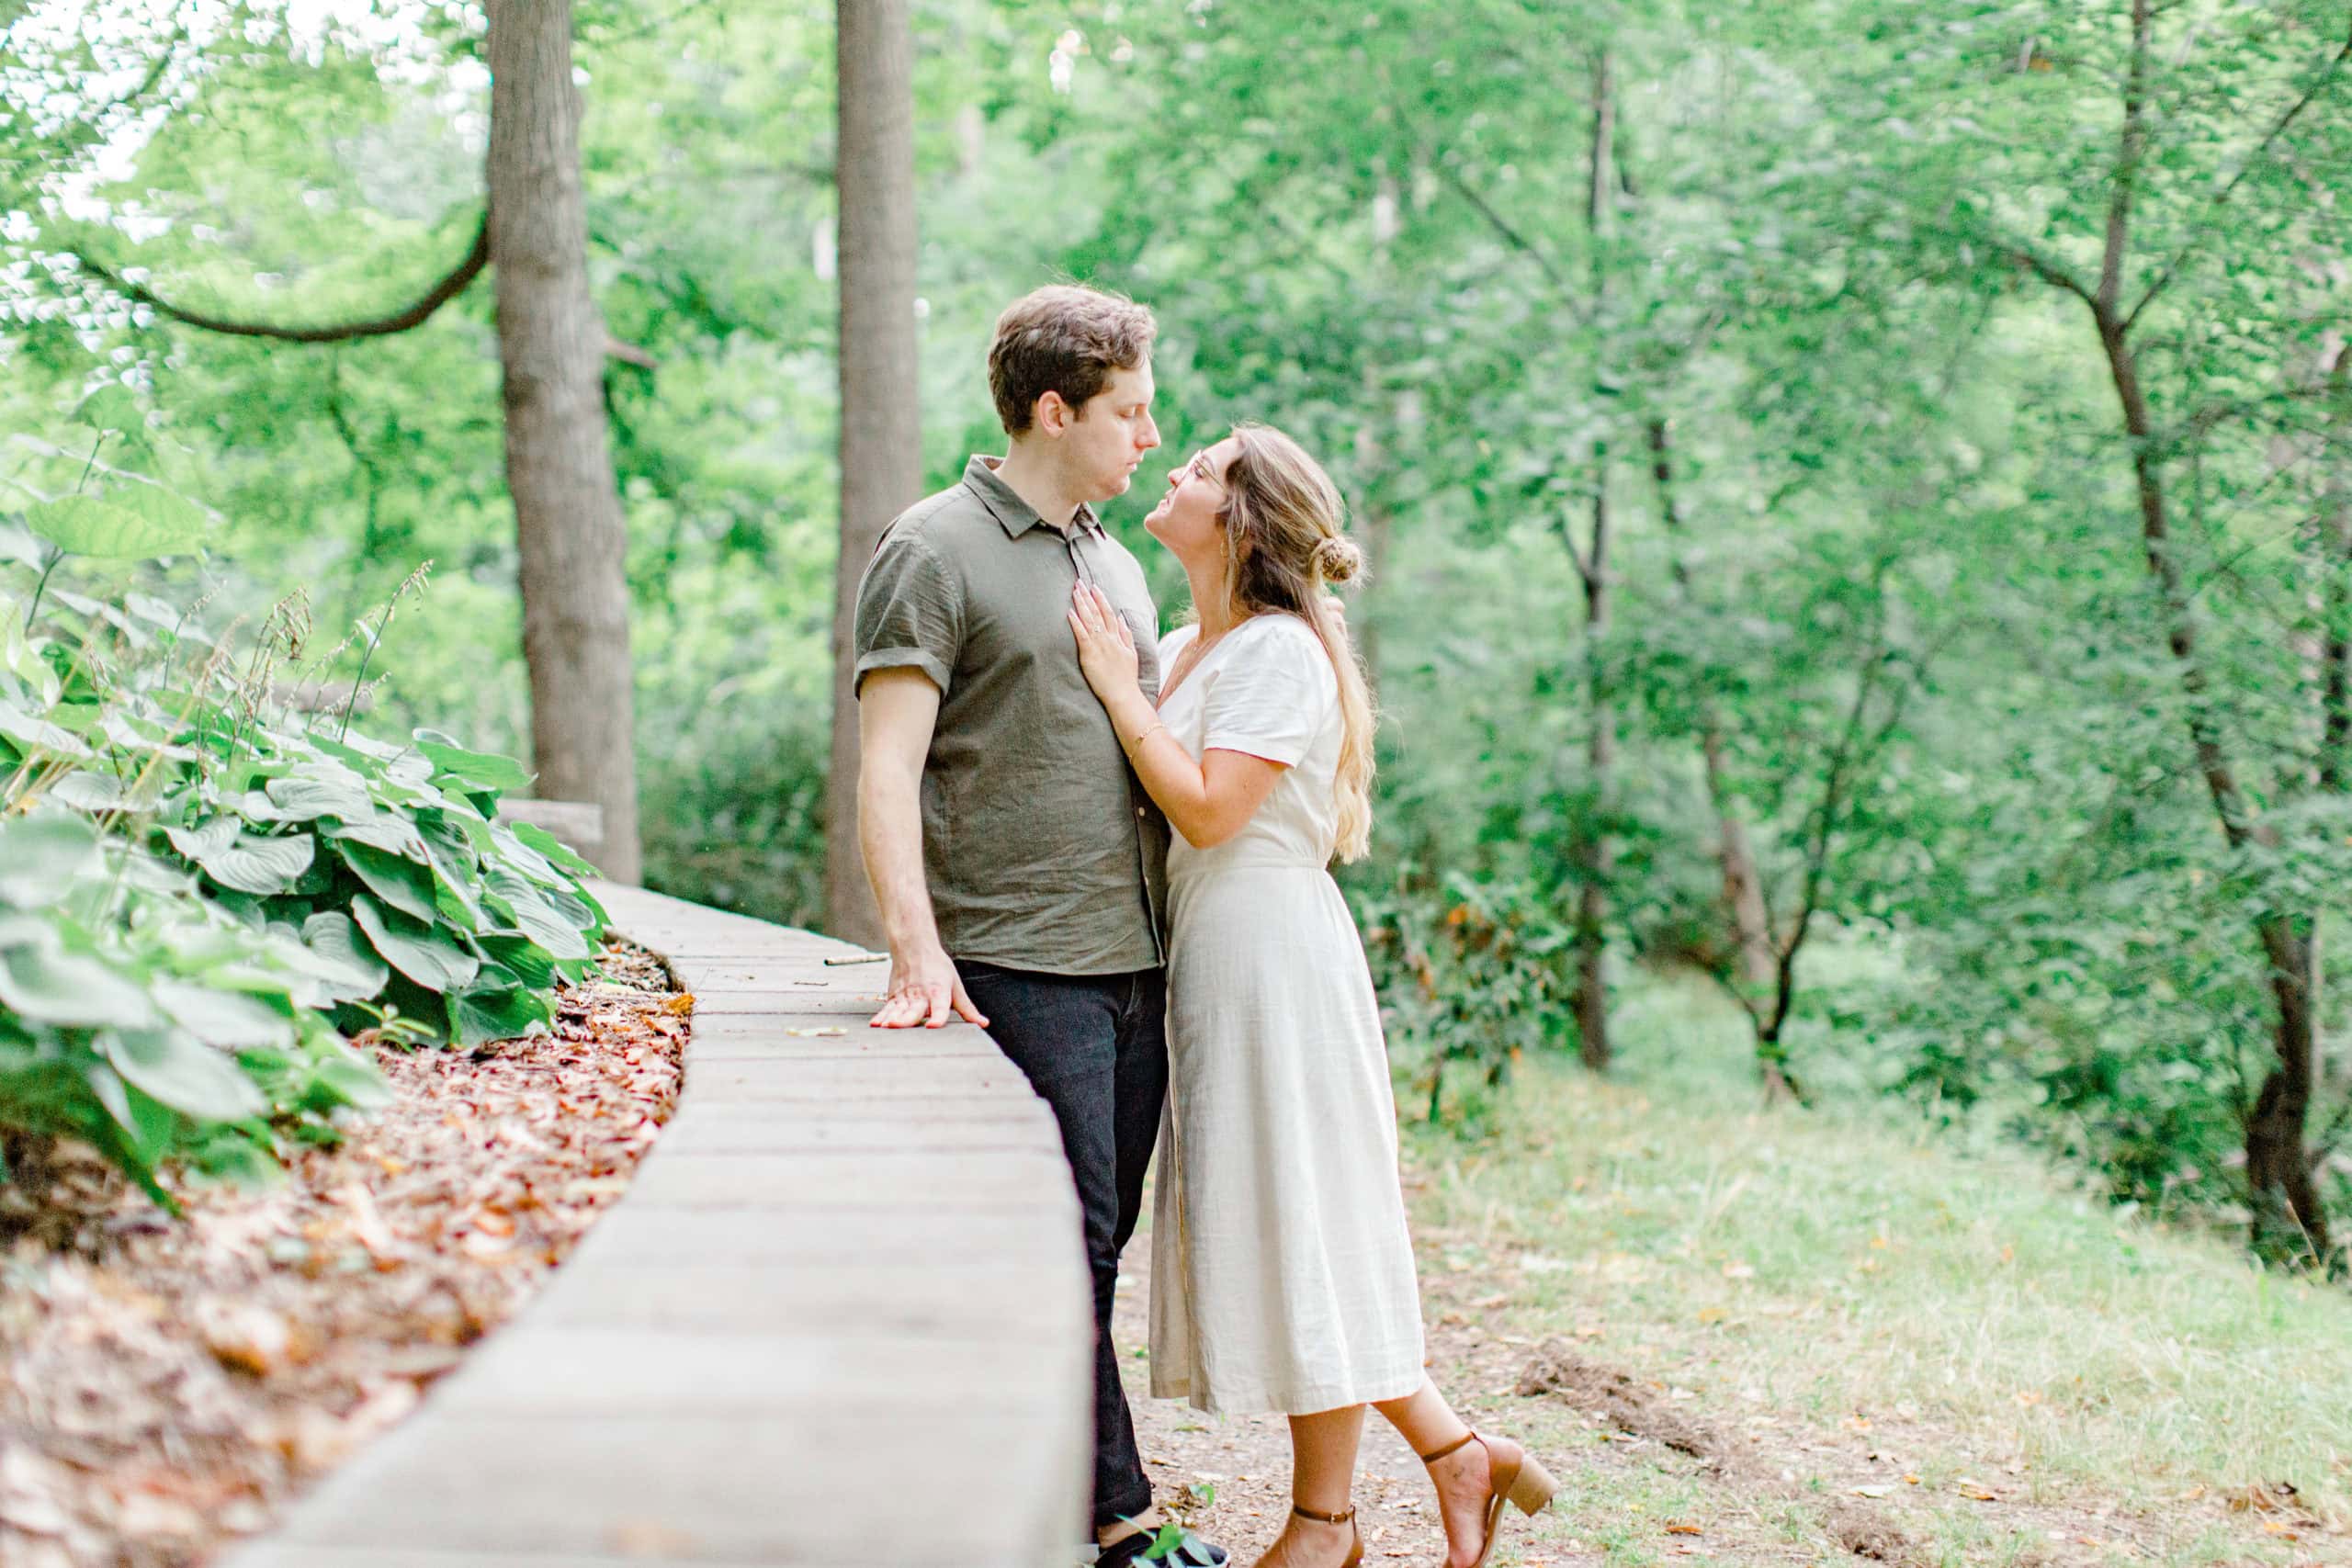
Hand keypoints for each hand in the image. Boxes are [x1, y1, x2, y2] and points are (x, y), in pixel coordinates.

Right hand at [869, 941, 988, 1029]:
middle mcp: (921, 995)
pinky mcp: (894, 996)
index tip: (934, 1025)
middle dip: (907, 1019)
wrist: (915, 948)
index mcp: (939, 992)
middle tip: (899, 1026)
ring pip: (898, 1010)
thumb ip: (967, 1008)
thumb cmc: (938, 968)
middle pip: (914, 1010)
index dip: (938, 1017)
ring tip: (887, 1027)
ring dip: (892, 1019)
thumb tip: (983, 1023)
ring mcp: (905, 996)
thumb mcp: (956, 986)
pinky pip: (887, 1009)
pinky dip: (881, 1017)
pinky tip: (876, 1025)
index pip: (940, 1007)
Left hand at [1067, 582, 1141, 703]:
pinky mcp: (1090, 654)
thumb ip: (1126, 635)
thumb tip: (1121, 618)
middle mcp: (1109, 638)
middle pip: (1097, 612)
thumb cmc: (1126, 679)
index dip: (1101, 599)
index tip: (1094, 587)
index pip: (1108, 613)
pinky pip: (1082, 635)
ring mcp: (1099, 645)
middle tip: (1079, 582)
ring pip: (1089, 620)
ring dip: (1081, 604)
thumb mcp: (1131, 654)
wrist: (1124, 695)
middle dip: (1088, 596)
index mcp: (1118, 638)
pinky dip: (1076, 623)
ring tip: (1074, 591)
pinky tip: (1070, 612)